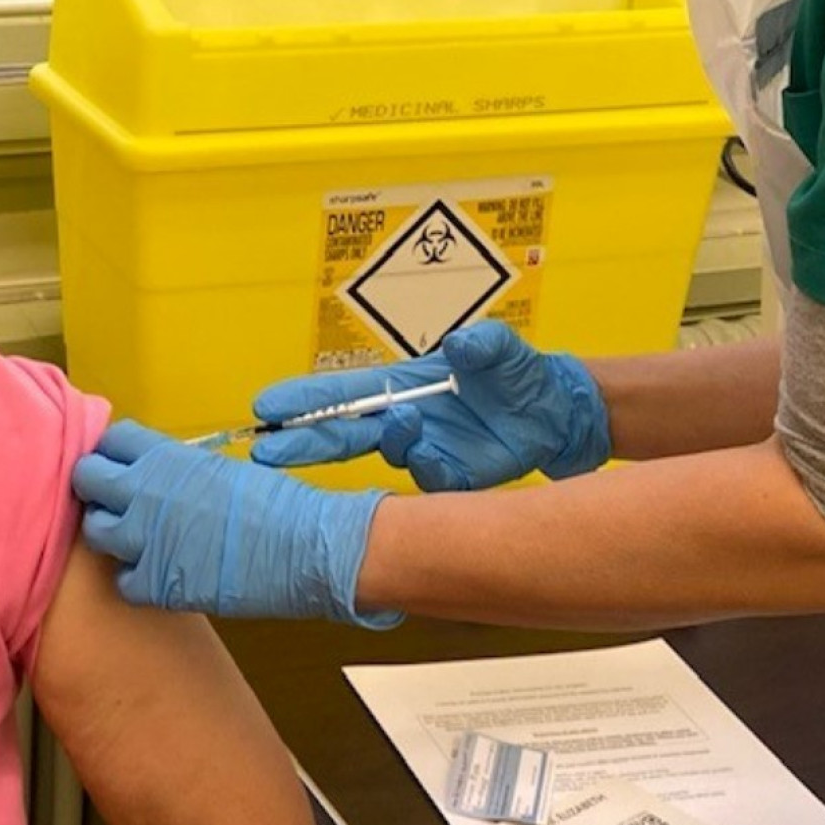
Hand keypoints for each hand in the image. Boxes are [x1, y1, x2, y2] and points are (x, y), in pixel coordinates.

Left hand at [74, 421, 399, 627]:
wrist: (303, 549)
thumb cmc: (274, 505)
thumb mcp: (219, 471)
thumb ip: (177, 472)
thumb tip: (158, 479)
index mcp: (164, 457)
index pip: (111, 440)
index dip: (115, 452)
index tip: (121, 464)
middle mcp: (143, 492)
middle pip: (87, 478)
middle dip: (97, 487)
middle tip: (115, 500)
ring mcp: (144, 540)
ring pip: (95, 531)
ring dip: (111, 534)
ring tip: (137, 539)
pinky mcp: (154, 583)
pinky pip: (122, 580)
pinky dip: (136, 579)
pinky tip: (158, 574)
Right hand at [248, 323, 610, 490]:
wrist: (555, 414)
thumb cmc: (518, 372)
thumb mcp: (502, 347)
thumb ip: (481, 343)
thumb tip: (458, 345)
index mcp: (403, 384)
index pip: (343, 393)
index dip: (304, 400)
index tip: (268, 407)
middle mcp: (405, 418)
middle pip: (342, 432)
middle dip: (304, 442)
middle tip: (269, 450)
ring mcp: (425, 449)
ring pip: (388, 454)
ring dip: (392, 440)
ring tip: (410, 420)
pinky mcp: (451, 477)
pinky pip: (429, 481)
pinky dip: (431, 468)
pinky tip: (443, 453)